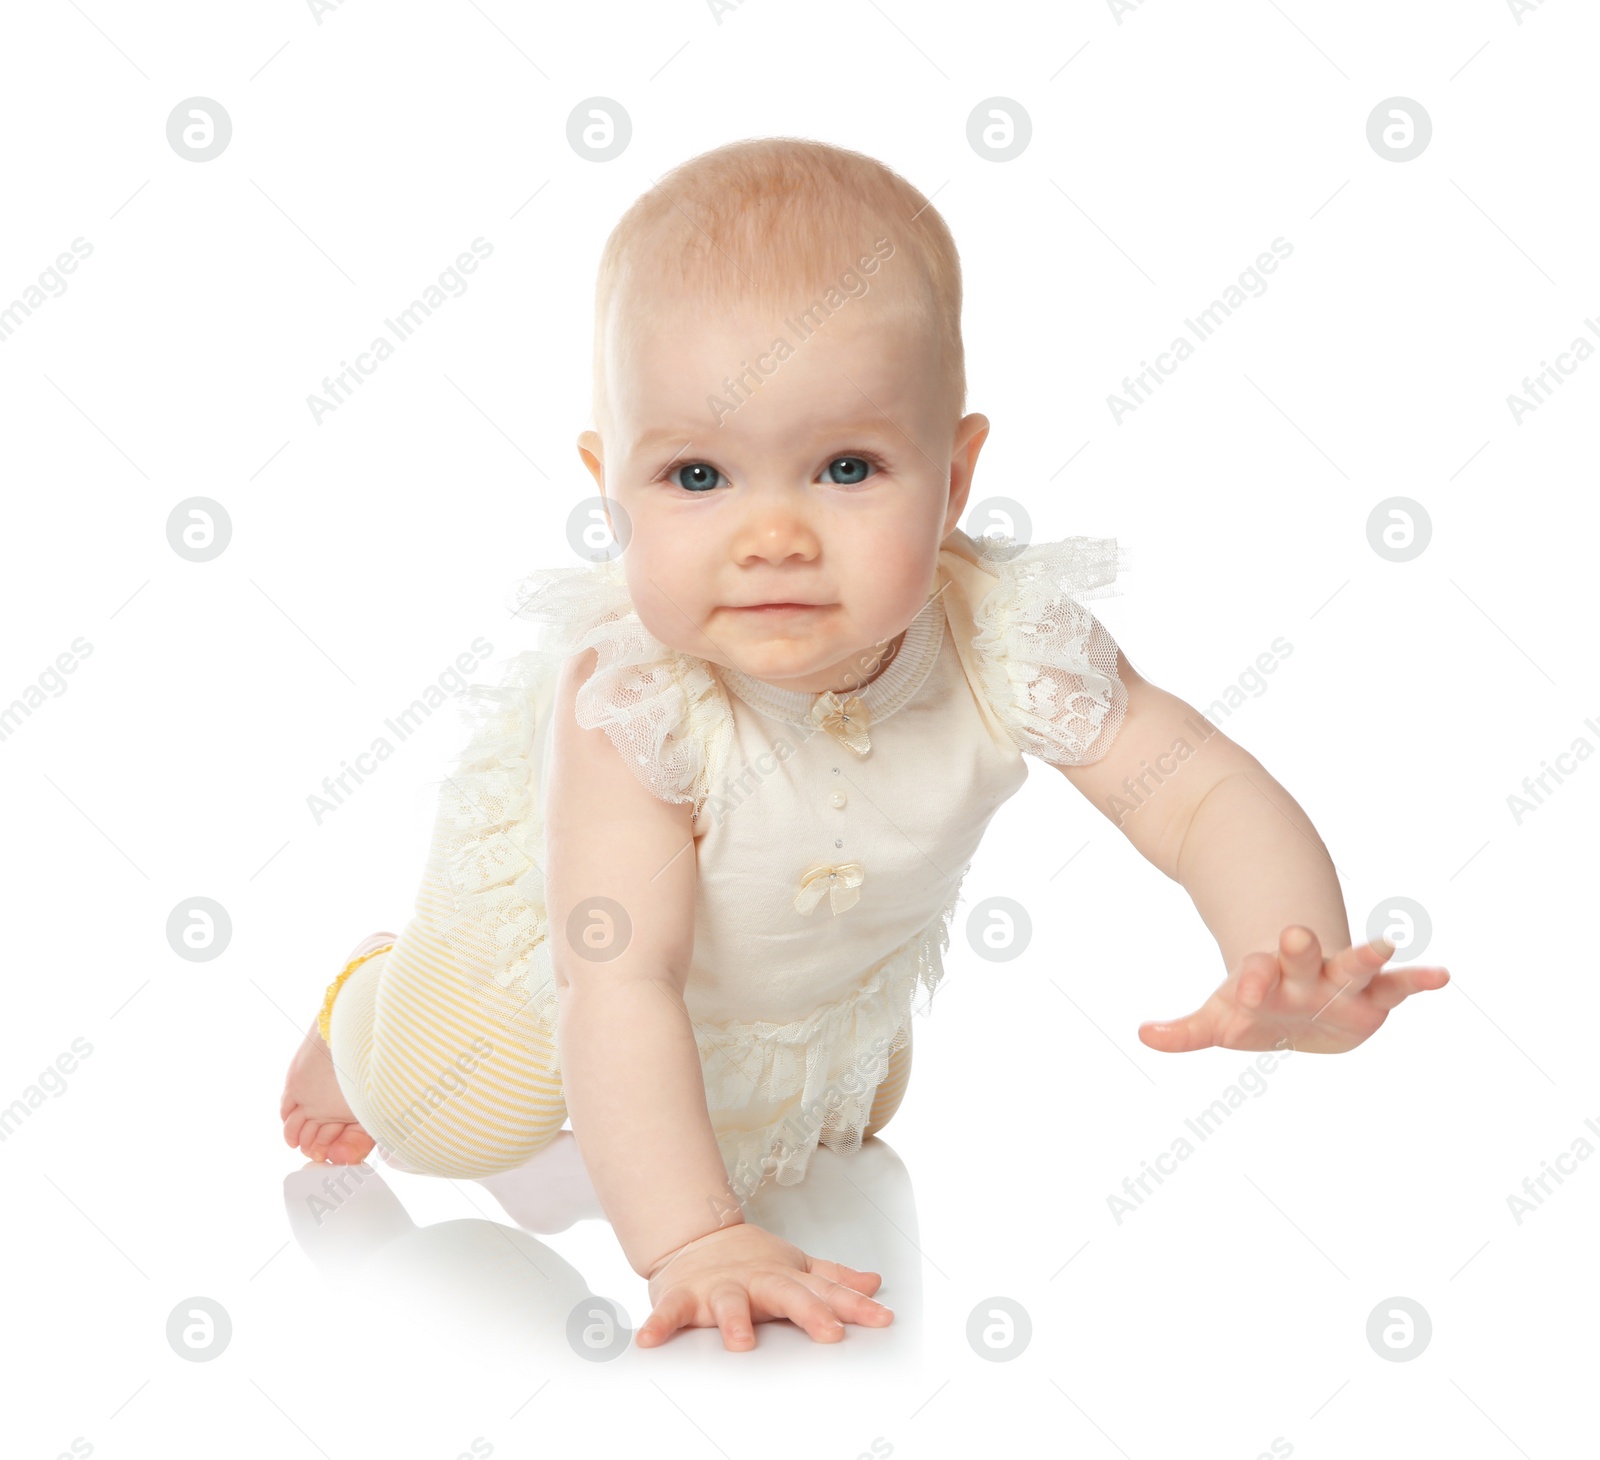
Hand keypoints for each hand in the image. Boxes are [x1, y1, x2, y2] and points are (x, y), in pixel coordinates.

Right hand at [637, 1221, 892, 1350]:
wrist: (695, 1237)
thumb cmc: (751, 1260)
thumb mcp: (796, 1266)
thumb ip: (834, 1278)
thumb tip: (875, 1283)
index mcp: (785, 1277)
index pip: (826, 1291)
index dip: (854, 1306)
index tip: (882, 1320)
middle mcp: (756, 1281)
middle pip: (786, 1294)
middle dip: (809, 1312)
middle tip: (830, 1332)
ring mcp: (719, 1287)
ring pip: (729, 1303)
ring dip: (734, 1321)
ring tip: (741, 1344)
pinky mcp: (683, 1296)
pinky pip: (670, 1312)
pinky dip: (659, 1323)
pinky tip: (649, 1340)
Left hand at [1137, 925, 1449, 1054]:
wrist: (1299, 994)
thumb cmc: (1259, 1007)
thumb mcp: (1222, 1020)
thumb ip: (1186, 1030)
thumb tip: (1143, 1034)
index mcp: (1267, 977)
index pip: (1258, 974)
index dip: (1253, 977)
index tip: (1247, 986)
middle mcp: (1306, 974)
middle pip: (1303, 956)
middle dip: (1299, 948)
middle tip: (1294, 933)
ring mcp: (1341, 981)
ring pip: (1355, 964)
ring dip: (1366, 954)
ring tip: (1384, 944)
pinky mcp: (1374, 997)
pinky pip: (1398, 987)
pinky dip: (1419, 980)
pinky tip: (1441, 975)